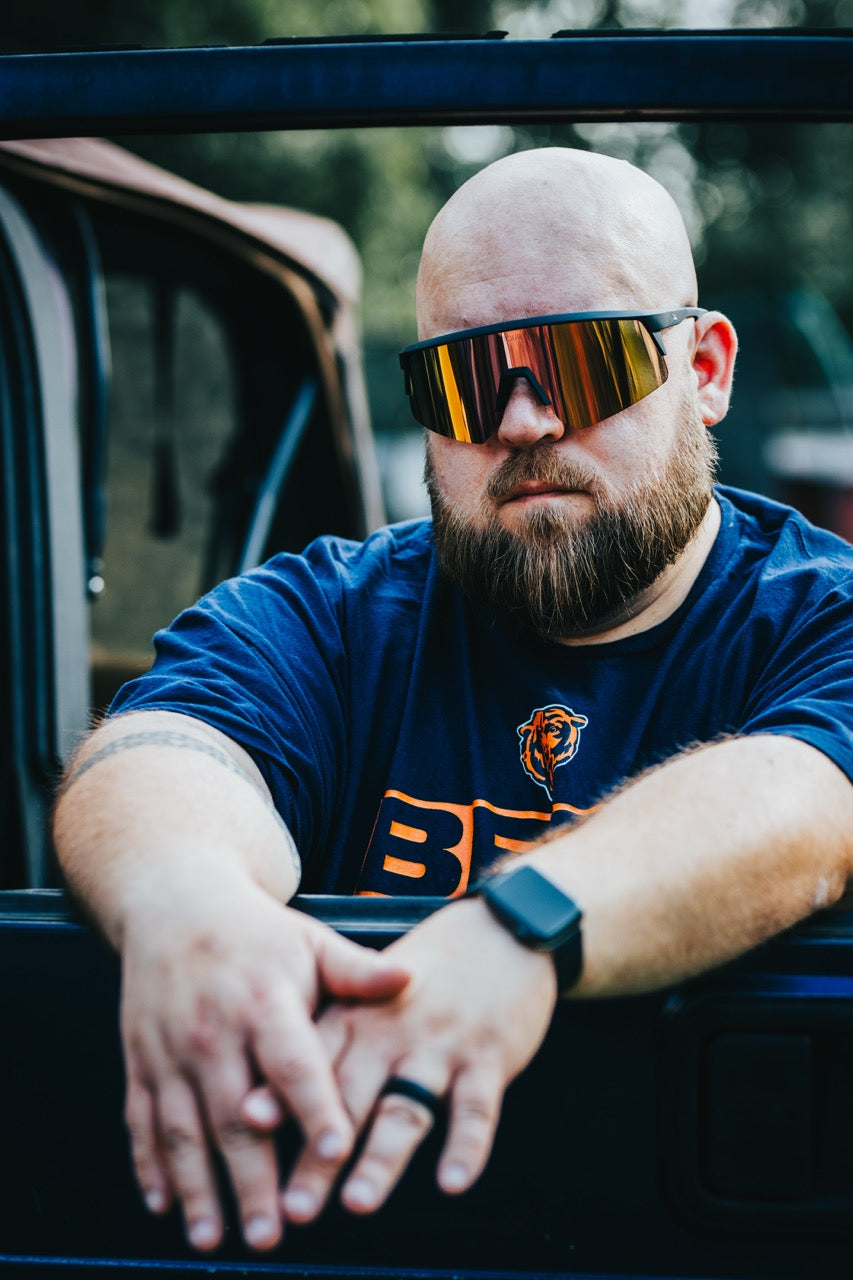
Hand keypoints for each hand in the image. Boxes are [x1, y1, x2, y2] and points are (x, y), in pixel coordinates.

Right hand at [120, 880, 408, 1252]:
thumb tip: (411, 981)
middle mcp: (215, 1031)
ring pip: (184, 1129)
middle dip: (253, 1179)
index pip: (294, 1062)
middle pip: (236, 1114)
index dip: (315, 1107)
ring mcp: (171, 1050)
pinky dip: (149, 1166)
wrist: (176, 905)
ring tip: (215, 1238)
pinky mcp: (141, 1062)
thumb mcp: (311, 940)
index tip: (337, 1150)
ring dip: (199, 1189)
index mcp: (265, 1002)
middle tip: (273, 1235)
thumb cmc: (257, 933)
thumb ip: (358, 971)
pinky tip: (163, 1206)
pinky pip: (142, 1121)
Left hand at [272, 896, 556, 1222]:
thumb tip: (263, 1097)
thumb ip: (327, 1039)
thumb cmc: (426, 971)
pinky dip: (466, 1147)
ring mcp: (441, 1045)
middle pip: (350, 1097)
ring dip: (382, 1158)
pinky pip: (477, 1109)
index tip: (245, 1124)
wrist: (501, 929)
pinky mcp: (489, 1058)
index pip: (312, 1057)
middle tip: (294, 1206)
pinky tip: (452, 1182)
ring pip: (406, 1108)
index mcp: (357, 1012)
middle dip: (320, 1154)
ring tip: (358, 1202)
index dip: (280, 1090)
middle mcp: (392, 1030)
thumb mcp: (370, 991)